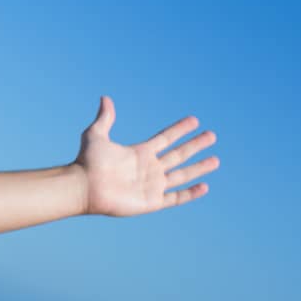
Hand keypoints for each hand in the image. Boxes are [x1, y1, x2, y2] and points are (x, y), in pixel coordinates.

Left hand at [74, 96, 218, 216]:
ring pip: (182, 175)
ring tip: (216, 160)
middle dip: (196, 145)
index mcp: (139, 152)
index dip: (180, 129)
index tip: (195, 120)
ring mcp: (152, 185)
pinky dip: (190, 193)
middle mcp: (149, 168)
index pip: (166, 138)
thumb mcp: (96, 135)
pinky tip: (204, 186)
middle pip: (179, 154)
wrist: (84, 187)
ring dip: (199, 168)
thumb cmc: (87, 162)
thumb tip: (105, 98)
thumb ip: (105, 118)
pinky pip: (176, 198)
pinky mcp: (151, 202)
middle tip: (212, 136)